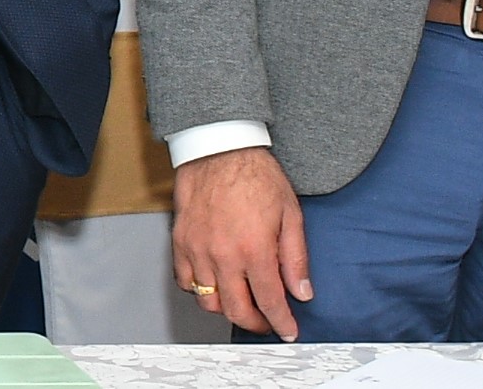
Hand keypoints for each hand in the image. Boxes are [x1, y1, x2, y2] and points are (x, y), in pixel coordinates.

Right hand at [170, 146, 310, 340]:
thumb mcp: (290, 214)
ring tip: (242, 303)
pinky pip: (185, 281)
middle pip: (236, 310)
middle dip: (256, 323)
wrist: (219, 149)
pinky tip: (215, 283)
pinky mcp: (180, 242)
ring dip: (228, 309)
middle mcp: (223, 255)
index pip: (270, 301)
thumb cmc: (256, 176)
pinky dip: (200, 290)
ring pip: (209, 301)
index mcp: (254, 250)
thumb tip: (302, 292)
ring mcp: (197, 250)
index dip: (281, 323)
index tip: (288, 332)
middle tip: (267, 322)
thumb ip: (296, 258)